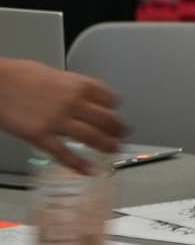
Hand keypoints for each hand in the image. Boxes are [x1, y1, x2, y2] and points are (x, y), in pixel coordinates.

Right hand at [0, 63, 121, 170]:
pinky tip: (89, 170)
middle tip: (122, 135)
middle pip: (106, 119)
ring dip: (106, 146)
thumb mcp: (55, 75)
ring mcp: (58, 121)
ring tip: (113, 151)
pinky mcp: (41, 137)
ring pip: (91, 137)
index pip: (109, 98)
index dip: (115, 108)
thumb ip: (72, 88)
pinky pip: (64, 154)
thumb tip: (83, 98)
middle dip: (117, 129)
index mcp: (78, 84)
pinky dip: (79, 164)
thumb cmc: (21, 76)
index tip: (116, 113)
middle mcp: (73, 102)